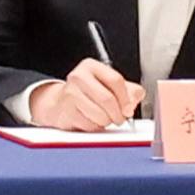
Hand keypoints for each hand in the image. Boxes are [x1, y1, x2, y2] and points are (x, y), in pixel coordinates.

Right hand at [25, 60, 139, 132]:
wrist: (61, 104)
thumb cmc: (89, 94)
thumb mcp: (109, 86)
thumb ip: (128, 91)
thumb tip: (133, 100)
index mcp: (91, 66)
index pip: (115, 80)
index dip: (126, 98)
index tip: (128, 109)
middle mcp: (78, 76)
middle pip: (108, 99)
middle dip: (118, 113)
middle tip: (120, 119)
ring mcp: (70, 93)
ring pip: (100, 114)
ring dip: (107, 122)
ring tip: (104, 119)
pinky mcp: (67, 111)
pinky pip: (90, 125)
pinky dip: (96, 127)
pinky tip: (92, 121)